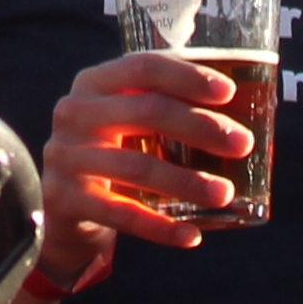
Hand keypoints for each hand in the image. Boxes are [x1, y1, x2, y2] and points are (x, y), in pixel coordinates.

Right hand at [33, 52, 256, 290]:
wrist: (57, 206)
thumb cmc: (109, 152)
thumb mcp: (125, 121)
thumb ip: (164, 108)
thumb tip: (245, 112)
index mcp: (95, 83)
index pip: (143, 67)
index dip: (188, 77)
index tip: (228, 93)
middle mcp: (75, 112)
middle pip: (147, 111)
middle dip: (201, 127)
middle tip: (242, 144)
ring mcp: (66, 156)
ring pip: (137, 166)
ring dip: (187, 182)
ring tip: (225, 193)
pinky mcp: (64, 198)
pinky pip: (120, 214)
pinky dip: (160, 227)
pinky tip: (191, 235)